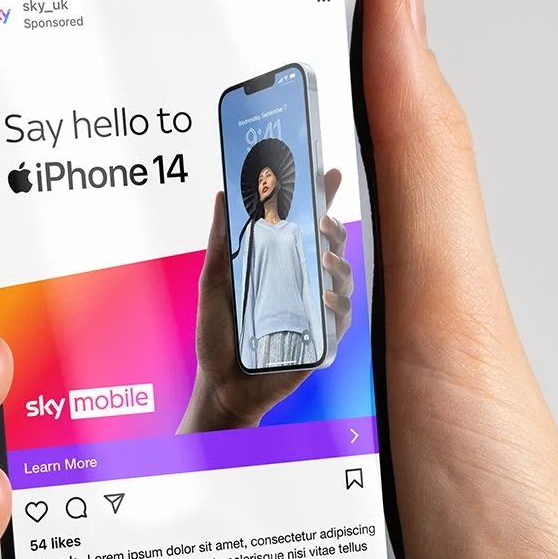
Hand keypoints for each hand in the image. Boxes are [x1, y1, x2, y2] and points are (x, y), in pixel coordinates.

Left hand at [179, 175, 353, 433]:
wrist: (222, 385)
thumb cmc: (218, 337)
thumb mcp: (214, 284)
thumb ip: (220, 243)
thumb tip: (223, 196)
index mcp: (279, 266)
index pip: (305, 227)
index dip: (321, 199)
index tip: (328, 173)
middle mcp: (301, 284)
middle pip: (332, 247)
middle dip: (335, 227)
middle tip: (324, 218)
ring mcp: (314, 311)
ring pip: (344, 278)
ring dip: (340, 262)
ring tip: (325, 253)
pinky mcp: (322, 339)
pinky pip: (341, 317)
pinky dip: (338, 302)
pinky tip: (324, 294)